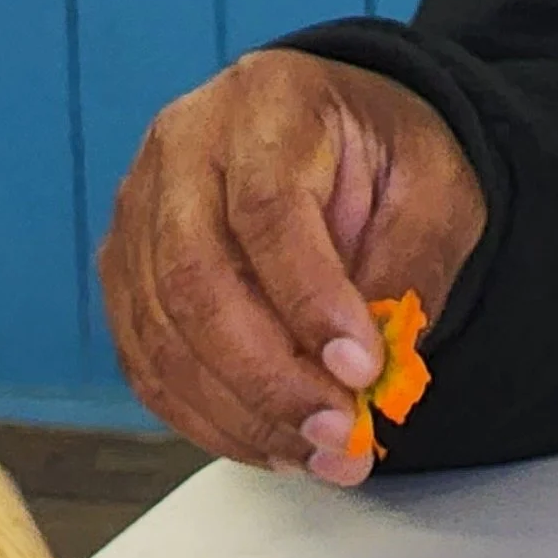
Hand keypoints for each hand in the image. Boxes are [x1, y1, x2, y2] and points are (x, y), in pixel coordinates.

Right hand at [100, 51, 484, 485]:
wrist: (332, 142)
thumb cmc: (380, 161)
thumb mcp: (431, 193)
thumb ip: (408, 269)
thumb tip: (369, 374)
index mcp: (263, 104)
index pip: (265, 211)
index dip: (310, 302)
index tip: (361, 371)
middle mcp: (180, 152)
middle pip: (194, 282)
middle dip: (269, 379)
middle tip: (336, 434)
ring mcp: (139, 218)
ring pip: (163, 338)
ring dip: (241, 415)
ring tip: (315, 453)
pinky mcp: (126, 280)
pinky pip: (150, 370)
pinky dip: (209, 422)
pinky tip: (271, 444)